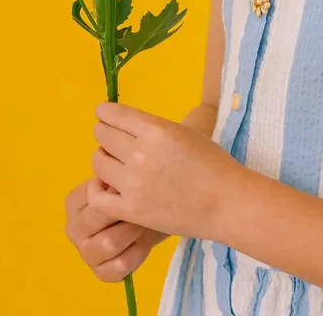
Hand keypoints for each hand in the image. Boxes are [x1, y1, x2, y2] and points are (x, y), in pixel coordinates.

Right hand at [65, 177, 167, 281]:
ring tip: (141, 224)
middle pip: (99, 218)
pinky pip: (120, 265)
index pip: (93, 197)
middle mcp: (74, 229)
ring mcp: (86, 254)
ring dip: (131, 232)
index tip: (129, 192)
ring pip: (109, 243)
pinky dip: (136, 253)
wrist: (149, 219)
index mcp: (74, 203)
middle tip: (142, 208)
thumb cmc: (132, 196)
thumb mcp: (123, 183)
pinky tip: (142, 243)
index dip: (117, 194)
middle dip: (125, 212)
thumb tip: (115, 184)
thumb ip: (115, 182)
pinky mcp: (101, 272)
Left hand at [88, 101, 241, 239]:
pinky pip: (97, 196)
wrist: (225, 202)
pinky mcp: (131, 210)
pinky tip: (107, 186)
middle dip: (105, 133)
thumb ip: (152, 128)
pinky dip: (97, 188)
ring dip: (103, 158)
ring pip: (98, 162)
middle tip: (111, 138)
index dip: (105, 111)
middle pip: (102, 135)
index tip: (104, 113)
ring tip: (114, 162)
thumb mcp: (183, 132)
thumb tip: (124, 124)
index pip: (113, 114)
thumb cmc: (210, 162)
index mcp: (156, 130)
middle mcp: (140, 153)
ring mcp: (133, 184)